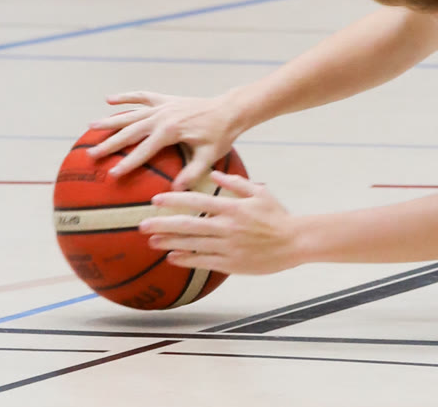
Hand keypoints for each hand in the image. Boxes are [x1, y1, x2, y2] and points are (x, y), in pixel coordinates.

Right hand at [88, 91, 244, 186]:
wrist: (230, 109)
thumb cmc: (221, 134)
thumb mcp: (210, 155)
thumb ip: (193, 172)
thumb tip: (176, 191)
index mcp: (170, 131)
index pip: (143, 151)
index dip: (127, 163)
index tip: (111, 174)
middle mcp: (163, 116)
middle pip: (130, 131)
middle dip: (110, 143)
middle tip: (91, 155)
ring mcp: (163, 106)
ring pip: (132, 113)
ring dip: (111, 120)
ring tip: (90, 126)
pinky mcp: (166, 100)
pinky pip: (143, 96)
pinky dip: (127, 97)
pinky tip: (109, 99)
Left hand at [143, 172, 300, 275]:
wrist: (295, 242)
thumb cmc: (277, 216)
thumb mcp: (260, 193)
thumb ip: (236, 184)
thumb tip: (214, 174)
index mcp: (233, 207)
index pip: (198, 201)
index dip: (175, 200)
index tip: (155, 199)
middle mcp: (227, 227)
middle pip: (188, 225)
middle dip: (163, 224)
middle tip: (142, 224)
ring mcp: (227, 246)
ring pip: (192, 245)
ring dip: (169, 243)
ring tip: (151, 241)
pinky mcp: (230, 263)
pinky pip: (202, 261)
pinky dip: (186, 259)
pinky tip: (172, 257)